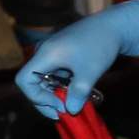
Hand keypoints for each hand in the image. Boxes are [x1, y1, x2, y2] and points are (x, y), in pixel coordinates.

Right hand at [15, 0, 138, 117]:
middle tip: (66, 112)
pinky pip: (53, 75)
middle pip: (33, 82)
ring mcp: (51, 53)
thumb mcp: (90, 72)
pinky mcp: (59, 55)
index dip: (37, 98)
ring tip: (73, 104)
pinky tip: (75, 93)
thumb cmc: (101, 45)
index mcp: (46, 54)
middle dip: (46, 100)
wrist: (113, 26)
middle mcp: (44, 52)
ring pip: (44, 80)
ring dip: (55, 95)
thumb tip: (70, 111)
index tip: (59, 105)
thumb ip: (78, 93)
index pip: (24, 80)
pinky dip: (61, 87)